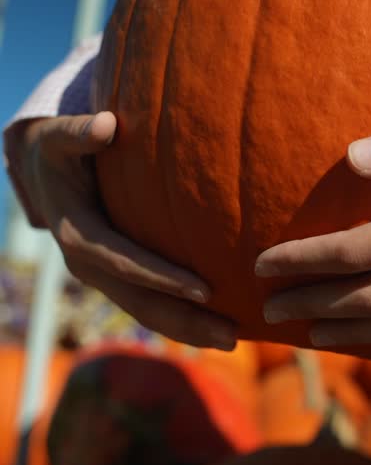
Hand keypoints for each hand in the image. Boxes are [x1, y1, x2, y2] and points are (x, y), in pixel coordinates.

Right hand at [8, 113, 237, 348]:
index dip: (163, 278)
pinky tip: (216, 324)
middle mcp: (87, 265)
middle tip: (232, 335)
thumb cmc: (59, 148)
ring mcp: (101, 276)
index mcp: (76, 235)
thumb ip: (79, 132)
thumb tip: (107, 125)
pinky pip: (148, 305)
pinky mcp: (115, 278)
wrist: (42, 171)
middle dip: (185, 319)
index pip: (125, 262)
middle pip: (140, 301)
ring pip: (146, 312)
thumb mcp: (59, 137)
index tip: (205, 289)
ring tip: (234, 339)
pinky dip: (180, 319)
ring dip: (189, 329)